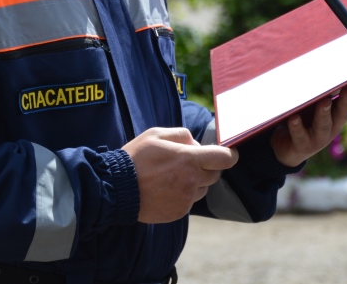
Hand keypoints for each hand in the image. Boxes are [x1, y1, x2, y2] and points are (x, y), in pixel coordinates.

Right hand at [123, 127, 238, 223]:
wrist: (117, 188)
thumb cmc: (136, 158)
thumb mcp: (156, 134)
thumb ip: (182, 134)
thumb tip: (196, 144)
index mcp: (189, 159)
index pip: (224, 158)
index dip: (229, 155)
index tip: (228, 154)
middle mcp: (192, 181)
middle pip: (216, 174)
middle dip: (207, 166)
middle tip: (188, 161)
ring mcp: (186, 199)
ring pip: (203, 188)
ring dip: (195, 181)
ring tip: (172, 175)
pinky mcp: (179, 212)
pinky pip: (190, 201)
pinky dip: (184, 194)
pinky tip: (166, 188)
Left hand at [270, 74, 346, 167]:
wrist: (290, 148)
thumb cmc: (306, 117)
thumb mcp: (318, 101)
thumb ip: (328, 87)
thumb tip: (337, 60)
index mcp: (339, 112)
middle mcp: (333, 125)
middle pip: (343, 111)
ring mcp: (319, 137)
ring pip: (323, 125)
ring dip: (324, 112)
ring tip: (324, 101)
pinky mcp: (302, 145)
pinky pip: (299, 135)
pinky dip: (296, 126)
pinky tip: (293, 118)